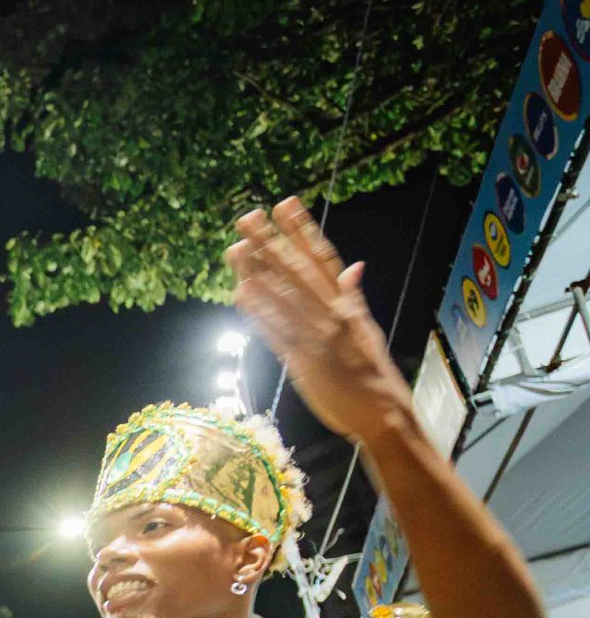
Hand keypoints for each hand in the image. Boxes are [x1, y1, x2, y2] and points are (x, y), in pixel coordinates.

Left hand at [227, 198, 414, 443]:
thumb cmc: (371, 373)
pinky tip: (241, 294)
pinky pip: (279, 333)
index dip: (303, 230)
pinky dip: (261, 314)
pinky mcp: (306, 362)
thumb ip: (354, 295)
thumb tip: (355, 265)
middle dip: (271, 242)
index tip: (285, 204)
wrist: (383, 413)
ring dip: (257, 271)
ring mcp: (320, 337)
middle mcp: (334, 314)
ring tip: (234, 248)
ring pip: (285, 296)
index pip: (323, 258)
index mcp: (347, 304)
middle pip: (298, 270)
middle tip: (247, 217)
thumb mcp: (366, 327)